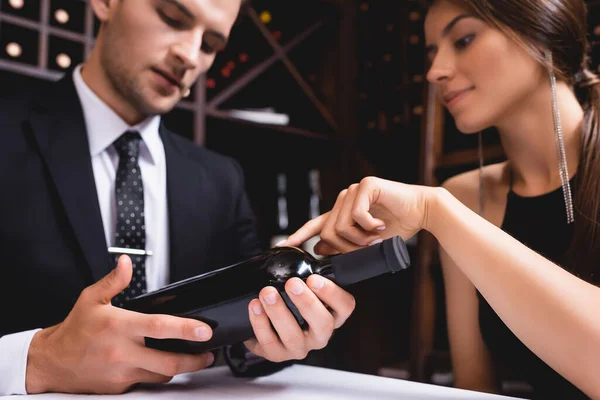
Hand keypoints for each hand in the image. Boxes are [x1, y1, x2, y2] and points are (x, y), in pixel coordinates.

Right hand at [26, 256, 214, 393]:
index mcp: (119, 327)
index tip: (205, 330)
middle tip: (208, 353)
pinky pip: (147, 382)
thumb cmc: (74, 330)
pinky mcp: (120, 387)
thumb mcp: (91, 299)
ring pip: (161, 374)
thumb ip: (114, 281)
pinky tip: (160, 364)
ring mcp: (122, 373)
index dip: (186, 330)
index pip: (159, 328)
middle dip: (195, 360)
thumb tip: (125, 262)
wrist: (51, 362)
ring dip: (178, 367)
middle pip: (169, 362)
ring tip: (190, 358)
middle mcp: (123, 353)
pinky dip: (157, 374)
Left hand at [243, 276, 354, 361]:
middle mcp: (319, 334)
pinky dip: (260, 323)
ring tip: (267, 293)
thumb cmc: (288, 301)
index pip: (345, 306)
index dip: (333, 293)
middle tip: (292, 284)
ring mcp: (299, 347)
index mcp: (332, 314)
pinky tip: (255, 306)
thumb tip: (287, 245)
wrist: (263, 324)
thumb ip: (302, 270)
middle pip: (323, 324)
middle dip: (307, 302)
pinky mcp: (278, 354)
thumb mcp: (301, 285)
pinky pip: (270, 342)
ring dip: (279, 311)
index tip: (314, 279)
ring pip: (294, 335)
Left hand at [280, 176, 436, 254]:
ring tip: (375, 238)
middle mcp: (344, 200)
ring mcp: (353, 190)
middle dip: (346, 248)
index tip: (282, 246)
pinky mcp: (366, 185)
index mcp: (342, 213)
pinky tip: (381, 226)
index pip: (315, 225)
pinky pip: (356, 215)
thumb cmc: (397, 226)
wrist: (421, 211)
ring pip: (340, 226)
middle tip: (366, 247)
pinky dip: (369, 227)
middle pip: (328, 232)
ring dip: (359, 240)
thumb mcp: (367, 242)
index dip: (298, 235)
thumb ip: (345, 245)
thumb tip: (318, 249)